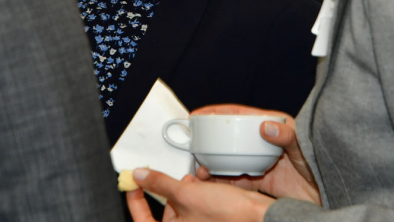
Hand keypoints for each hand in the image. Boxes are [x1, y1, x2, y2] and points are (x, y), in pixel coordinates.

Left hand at [126, 170, 272, 221]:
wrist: (260, 217)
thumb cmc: (227, 215)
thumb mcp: (187, 193)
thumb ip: (160, 183)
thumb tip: (139, 176)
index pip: (142, 220)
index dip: (135, 200)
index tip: (134, 184)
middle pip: (165, 213)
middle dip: (170, 193)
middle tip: (177, 180)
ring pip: (182, 208)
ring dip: (186, 191)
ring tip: (197, 182)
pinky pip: (196, 208)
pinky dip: (198, 195)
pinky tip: (206, 186)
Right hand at [191, 104, 319, 204]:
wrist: (329, 195)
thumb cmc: (321, 165)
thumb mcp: (304, 147)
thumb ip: (287, 136)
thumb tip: (265, 126)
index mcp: (272, 125)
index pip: (239, 114)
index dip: (217, 112)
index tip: (198, 115)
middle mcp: (262, 142)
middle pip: (229, 136)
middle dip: (209, 140)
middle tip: (191, 144)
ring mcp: (259, 161)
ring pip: (229, 159)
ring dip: (212, 163)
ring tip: (199, 170)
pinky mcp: (259, 181)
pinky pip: (235, 179)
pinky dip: (222, 181)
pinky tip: (211, 184)